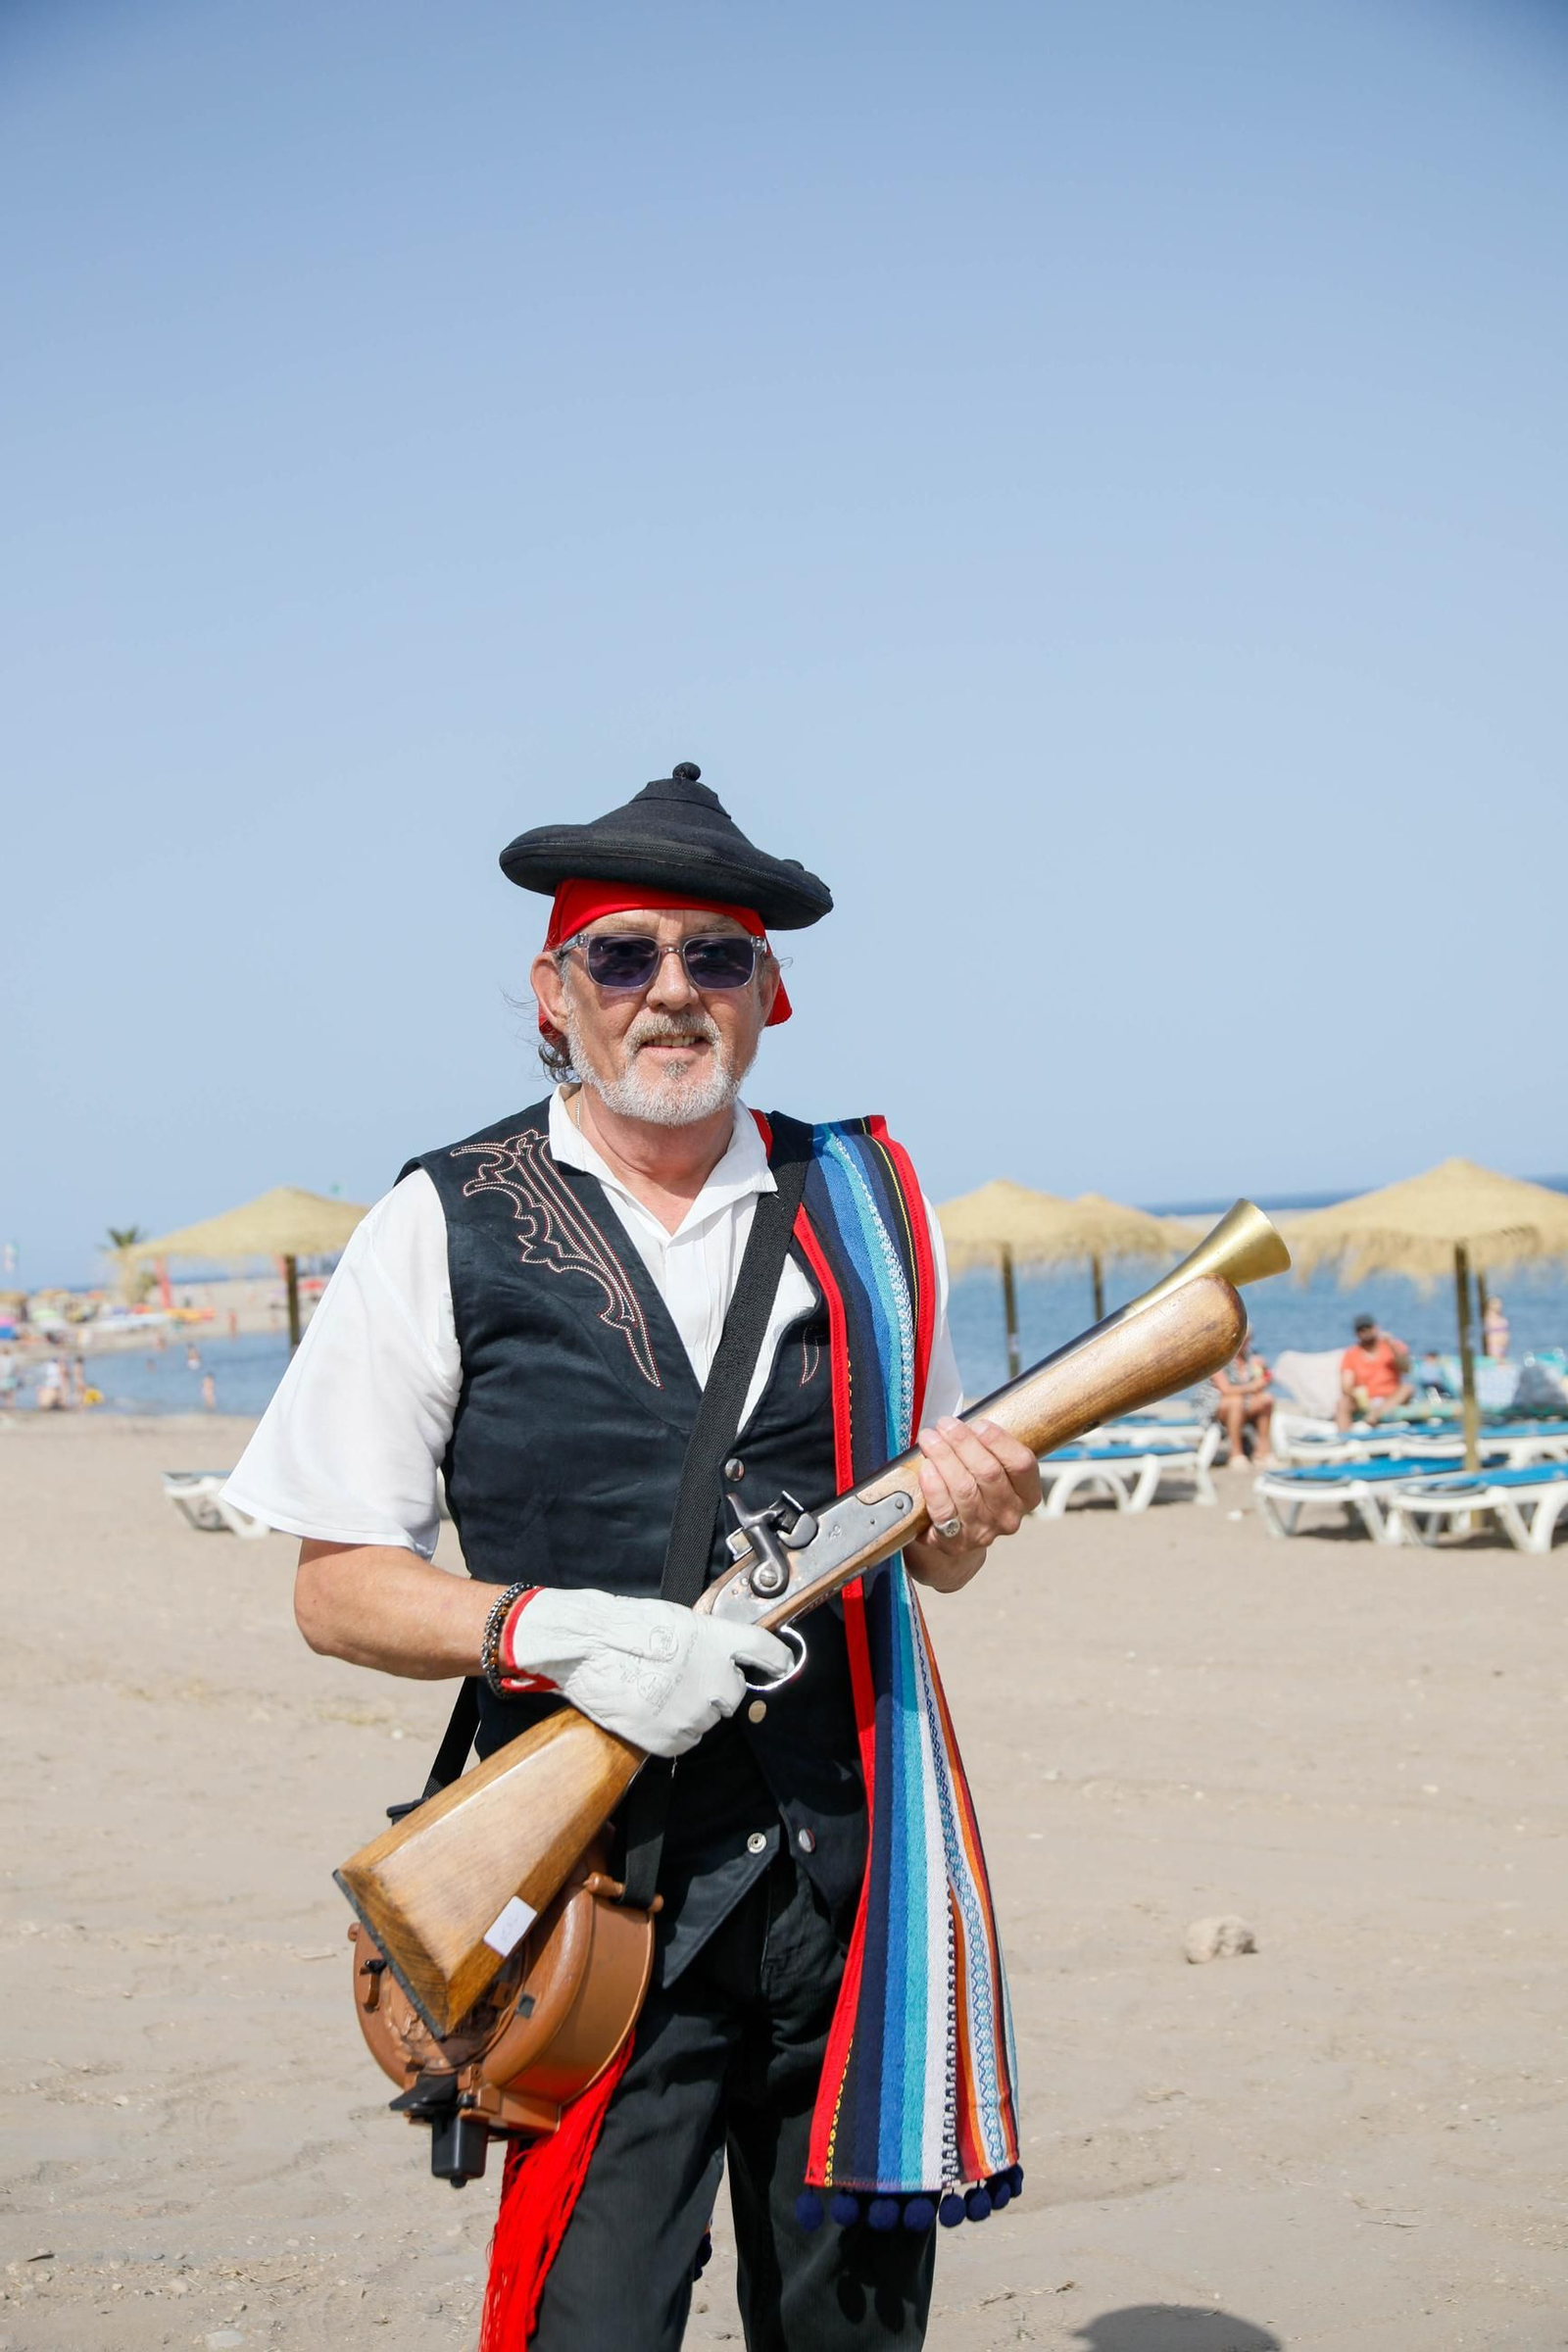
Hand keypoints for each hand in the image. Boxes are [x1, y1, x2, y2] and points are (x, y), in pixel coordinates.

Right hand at [504, 1588, 790, 1758]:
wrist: (589, 1648)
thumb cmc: (625, 1625)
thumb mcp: (678, 1619)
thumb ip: (707, 1639)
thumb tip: (717, 1652)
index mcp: (720, 1641)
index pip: (767, 1652)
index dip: (778, 1660)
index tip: (782, 1665)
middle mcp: (717, 1679)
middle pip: (733, 1694)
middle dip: (714, 1689)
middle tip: (682, 1678)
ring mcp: (696, 1712)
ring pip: (707, 1720)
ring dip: (690, 1711)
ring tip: (656, 1691)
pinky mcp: (673, 1738)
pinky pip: (683, 1741)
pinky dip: (670, 1731)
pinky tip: (649, 1710)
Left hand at [906, 1415, 1041, 1593]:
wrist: (952, 1535)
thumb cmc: (972, 1488)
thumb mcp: (989, 1468)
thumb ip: (985, 1446)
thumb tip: (963, 1420)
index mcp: (1026, 1495)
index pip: (1022, 1464)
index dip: (999, 1440)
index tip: (977, 1423)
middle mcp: (1009, 1515)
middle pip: (989, 1472)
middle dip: (963, 1442)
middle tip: (944, 1425)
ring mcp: (983, 1531)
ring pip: (964, 1488)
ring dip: (944, 1457)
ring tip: (929, 1438)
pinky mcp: (955, 1542)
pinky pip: (943, 1510)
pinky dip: (933, 1486)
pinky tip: (926, 1468)